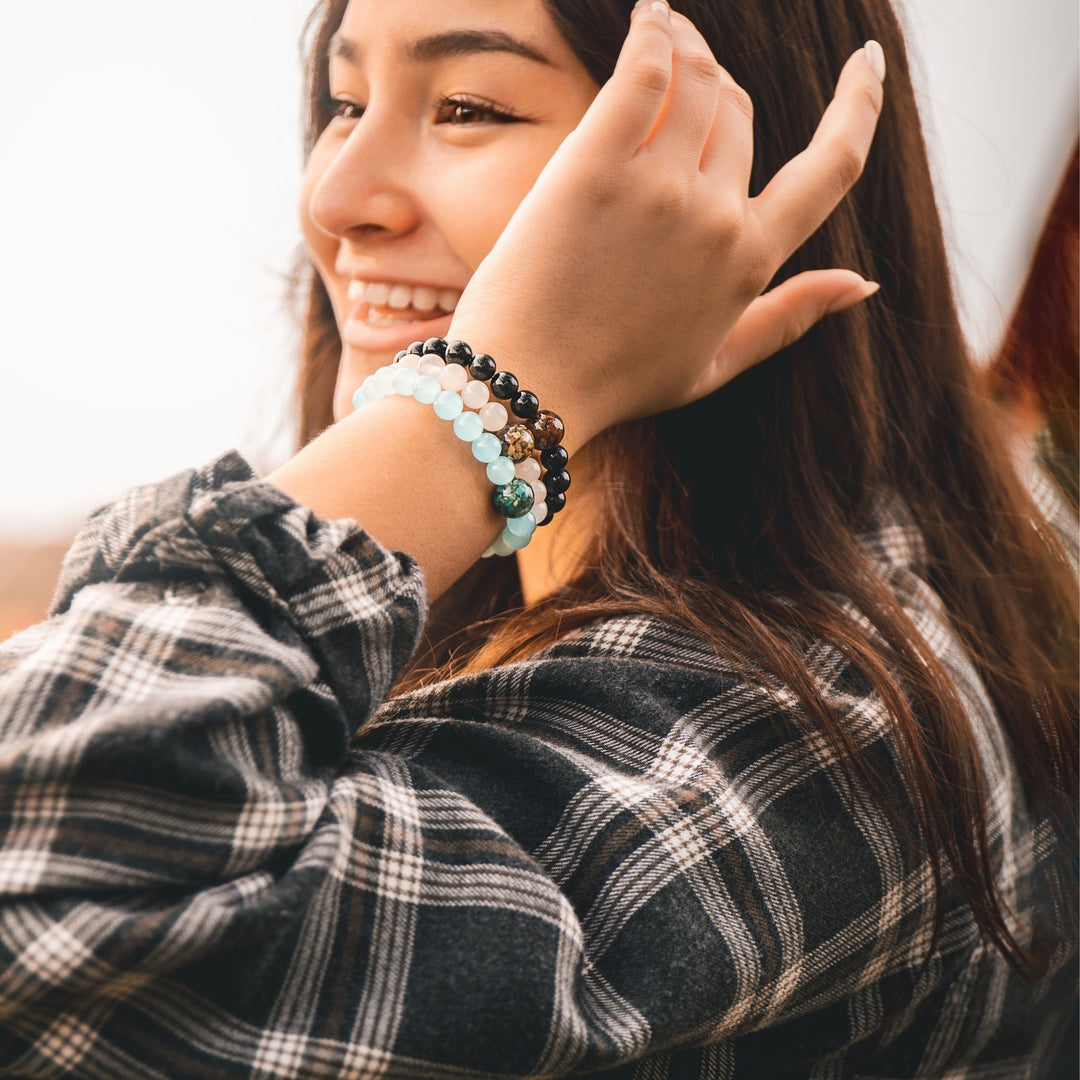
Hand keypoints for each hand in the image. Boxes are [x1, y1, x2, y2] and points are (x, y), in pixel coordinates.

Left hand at [449, 1, 884, 450]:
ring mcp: (657, 189)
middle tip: (687, 65)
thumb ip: (788, 318)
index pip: (832, 167)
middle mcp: (716, 218)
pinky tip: (648, 19)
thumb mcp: (715, 366)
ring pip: (696, 80)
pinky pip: (641, 72)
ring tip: (663, 27)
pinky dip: (651, 34)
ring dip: (686, 44)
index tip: (866, 64)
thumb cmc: (616, 382)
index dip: (859, 106)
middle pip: (738, 110)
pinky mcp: (594, 169)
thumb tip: (862, 285)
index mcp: (749, 262)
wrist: (528, 387)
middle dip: (718, 81)